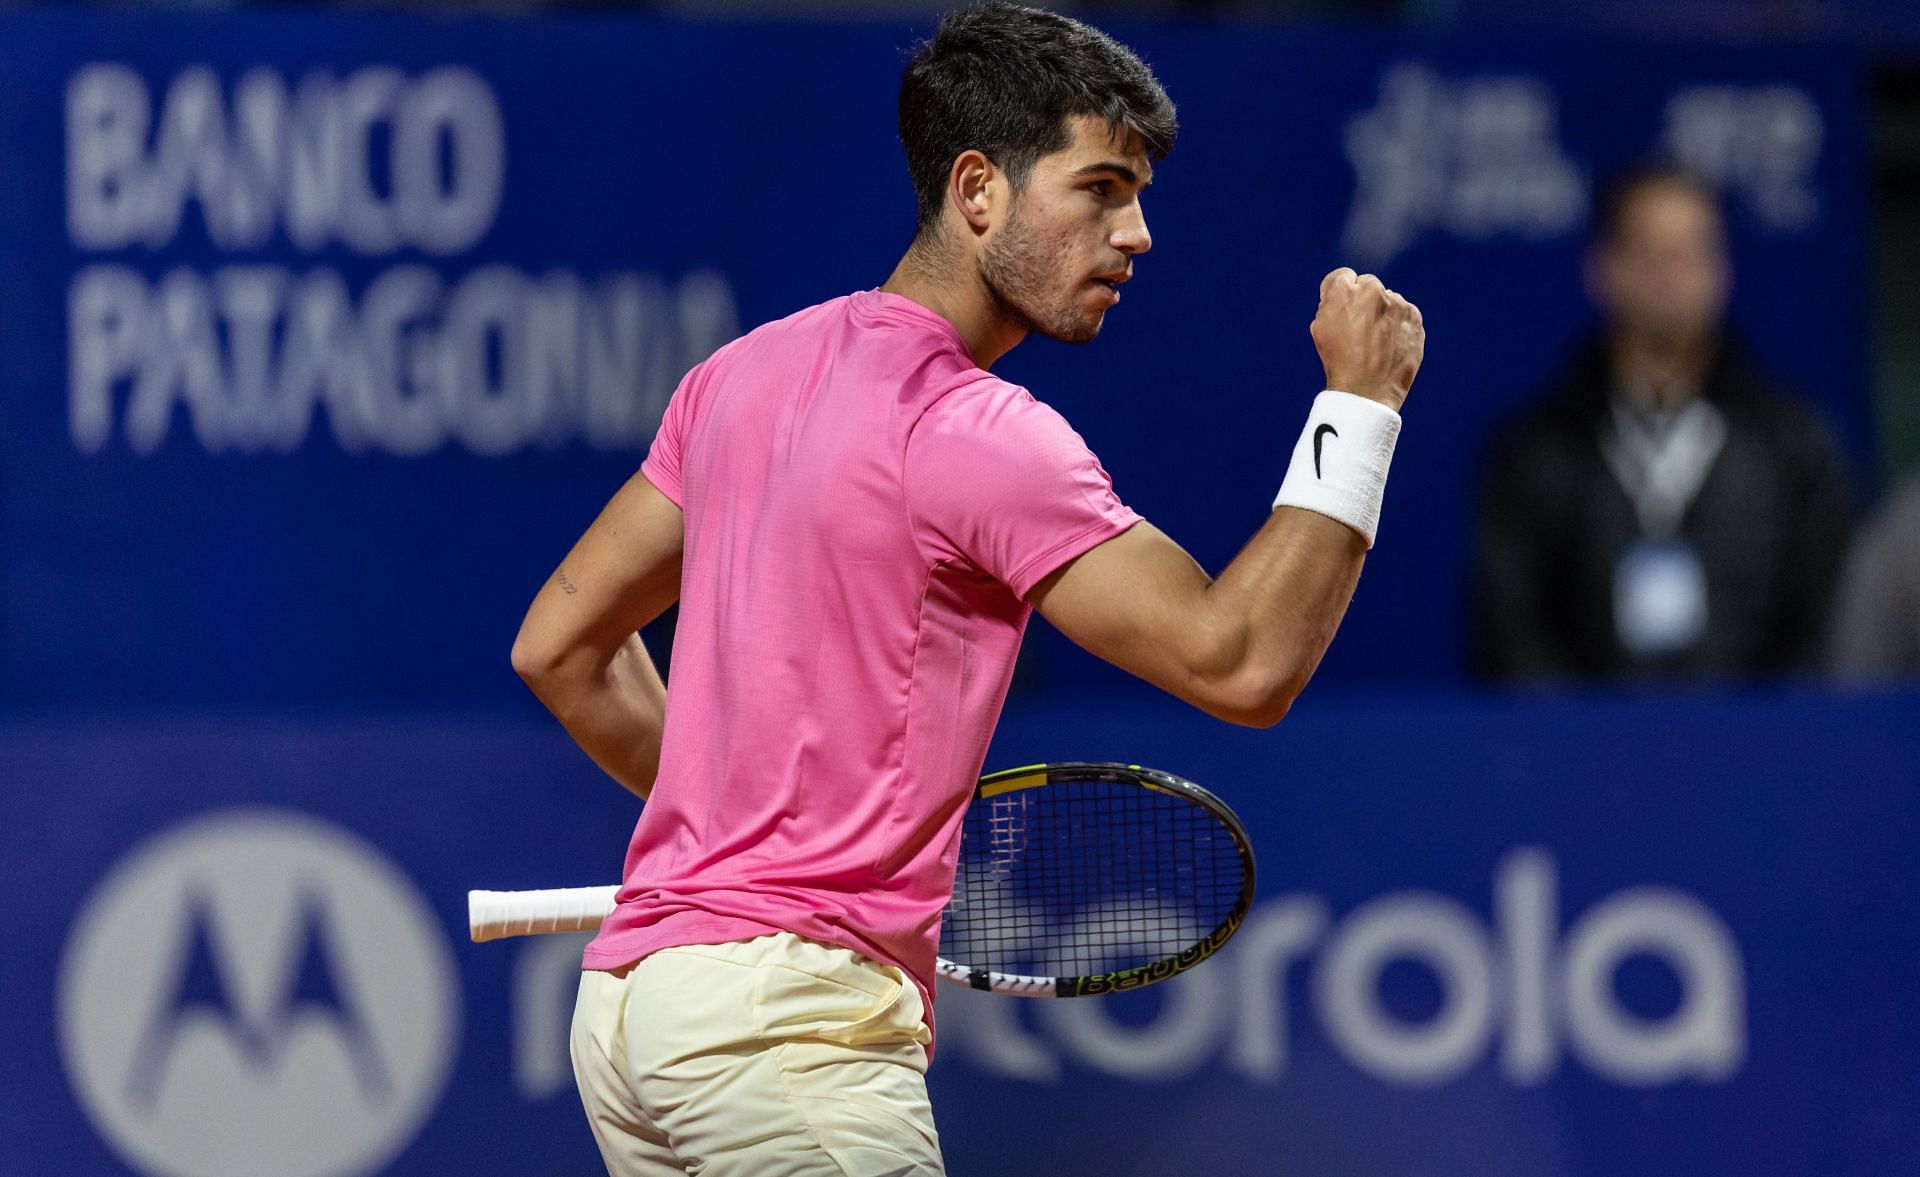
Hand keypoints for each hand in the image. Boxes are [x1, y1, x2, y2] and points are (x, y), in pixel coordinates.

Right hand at [1309, 268, 1424, 412]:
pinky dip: (1398, 325)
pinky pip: (1405, 314)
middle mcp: (1372, 291)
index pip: (1343, 276)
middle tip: (1359, 328)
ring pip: (1388, 300)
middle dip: (1364, 300)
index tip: (1342, 311)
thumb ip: (1331, 301)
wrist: (1367, 390)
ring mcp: (1397, 303)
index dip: (1340, 294)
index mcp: (1344, 290)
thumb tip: (1344, 292)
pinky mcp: (1414, 317)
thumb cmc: (1339, 361)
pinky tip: (1389, 345)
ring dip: (1383, 313)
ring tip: (1375, 342)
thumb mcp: (1320, 328)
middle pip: (1367, 285)